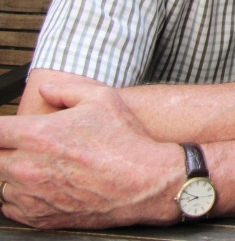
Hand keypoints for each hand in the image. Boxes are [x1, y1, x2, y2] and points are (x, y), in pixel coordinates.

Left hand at [0, 82, 182, 228]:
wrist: (145, 182)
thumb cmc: (125, 141)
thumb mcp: (101, 98)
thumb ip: (65, 90)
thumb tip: (45, 90)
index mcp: (37, 136)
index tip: (5, 129)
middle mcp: (27, 168)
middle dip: (5, 149)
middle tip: (26, 146)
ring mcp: (31, 196)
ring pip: (0, 184)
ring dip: (10, 174)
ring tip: (36, 165)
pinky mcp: (40, 218)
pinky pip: (10, 207)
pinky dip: (19, 196)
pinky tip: (41, 185)